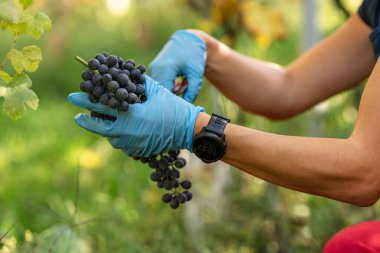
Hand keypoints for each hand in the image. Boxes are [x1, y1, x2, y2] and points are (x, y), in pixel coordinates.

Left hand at [68, 76, 204, 156]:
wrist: (188, 130)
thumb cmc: (172, 107)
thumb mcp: (155, 90)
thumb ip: (137, 82)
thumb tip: (123, 73)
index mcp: (131, 114)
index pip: (101, 106)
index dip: (85, 101)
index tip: (72, 97)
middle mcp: (128, 131)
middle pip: (99, 128)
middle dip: (86, 121)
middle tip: (78, 116)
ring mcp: (133, 144)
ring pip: (110, 138)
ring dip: (104, 130)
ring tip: (102, 122)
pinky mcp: (138, 151)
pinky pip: (122, 145)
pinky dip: (118, 138)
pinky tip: (120, 131)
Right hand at [149, 30, 205, 102]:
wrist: (189, 40)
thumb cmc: (194, 56)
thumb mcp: (196, 75)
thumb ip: (192, 92)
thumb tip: (186, 107)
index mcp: (165, 69)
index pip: (164, 94)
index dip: (172, 103)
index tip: (181, 109)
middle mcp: (155, 69)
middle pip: (159, 93)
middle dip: (170, 99)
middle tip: (182, 99)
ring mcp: (152, 69)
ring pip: (158, 89)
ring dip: (169, 93)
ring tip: (181, 87)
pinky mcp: (153, 69)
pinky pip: (158, 84)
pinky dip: (166, 87)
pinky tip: (176, 84)